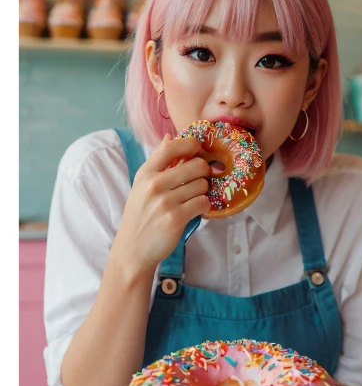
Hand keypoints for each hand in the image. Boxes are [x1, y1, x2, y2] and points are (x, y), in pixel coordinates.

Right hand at [112, 134, 211, 275]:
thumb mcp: (142, 185)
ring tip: (191, 200)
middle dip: (203, 173)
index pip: (172, 146)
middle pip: (197, 165)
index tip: (198, 151)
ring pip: (203, 185)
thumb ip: (158, 162)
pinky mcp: (176, 218)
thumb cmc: (141, 215)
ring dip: (203, 193)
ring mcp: (164, 201)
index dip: (191, 145)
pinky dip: (203, 207)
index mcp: (145, 173)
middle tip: (197, 183)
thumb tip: (170, 136)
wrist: (133, 249)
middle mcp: (153, 184)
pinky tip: (193, 211)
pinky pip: (204, 203)